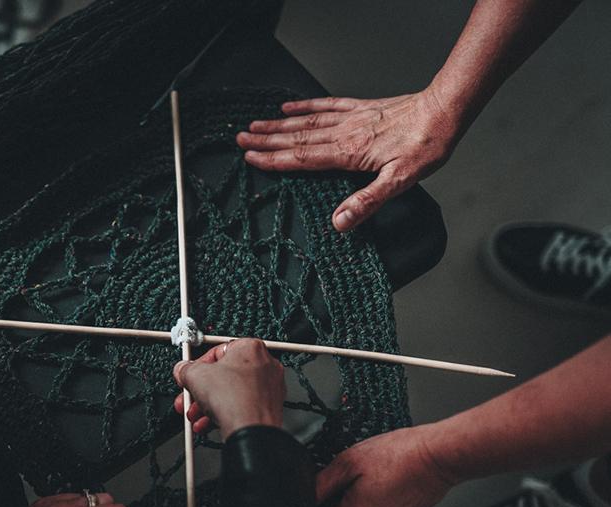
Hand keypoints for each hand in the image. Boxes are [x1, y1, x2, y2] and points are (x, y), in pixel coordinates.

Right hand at [172, 338, 285, 439]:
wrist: (251, 430)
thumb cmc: (233, 399)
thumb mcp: (195, 376)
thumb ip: (185, 369)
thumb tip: (183, 370)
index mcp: (250, 348)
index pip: (217, 352)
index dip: (197, 366)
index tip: (188, 375)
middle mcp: (264, 364)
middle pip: (223, 375)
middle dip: (201, 390)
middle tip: (190, 398)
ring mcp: (269, 387)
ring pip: (231, 393)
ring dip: (208, 404)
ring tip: (195, 415)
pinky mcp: (268, 408)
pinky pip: (241, 406)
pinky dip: (224, 413)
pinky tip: (207, 422)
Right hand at [236, 89, 459, 230]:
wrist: (444, 111)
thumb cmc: (425, 145)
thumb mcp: (399, 181)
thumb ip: (367, 201)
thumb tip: (339, 222)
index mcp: (348, 153)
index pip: (302, 158)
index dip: (274, 160)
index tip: (251, 159)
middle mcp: (344, 133)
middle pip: (296, 138)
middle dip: (266, 140)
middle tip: (241, 140)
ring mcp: (350, 119)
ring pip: (306, 122)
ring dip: (278, 125)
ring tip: (255, 125)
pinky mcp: (360, 108)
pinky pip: (326, 105)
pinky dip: (305, 105)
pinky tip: (290, 106)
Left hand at [315, 424, 454, 506]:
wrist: (438, 457)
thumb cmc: (399, 456)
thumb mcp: (348, 462)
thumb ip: (321, 484)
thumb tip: (305, 496)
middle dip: (335, 501)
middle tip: (348, 476)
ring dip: (354, 499)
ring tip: (370, 476)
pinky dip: (372, 500)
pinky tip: (382, 481)